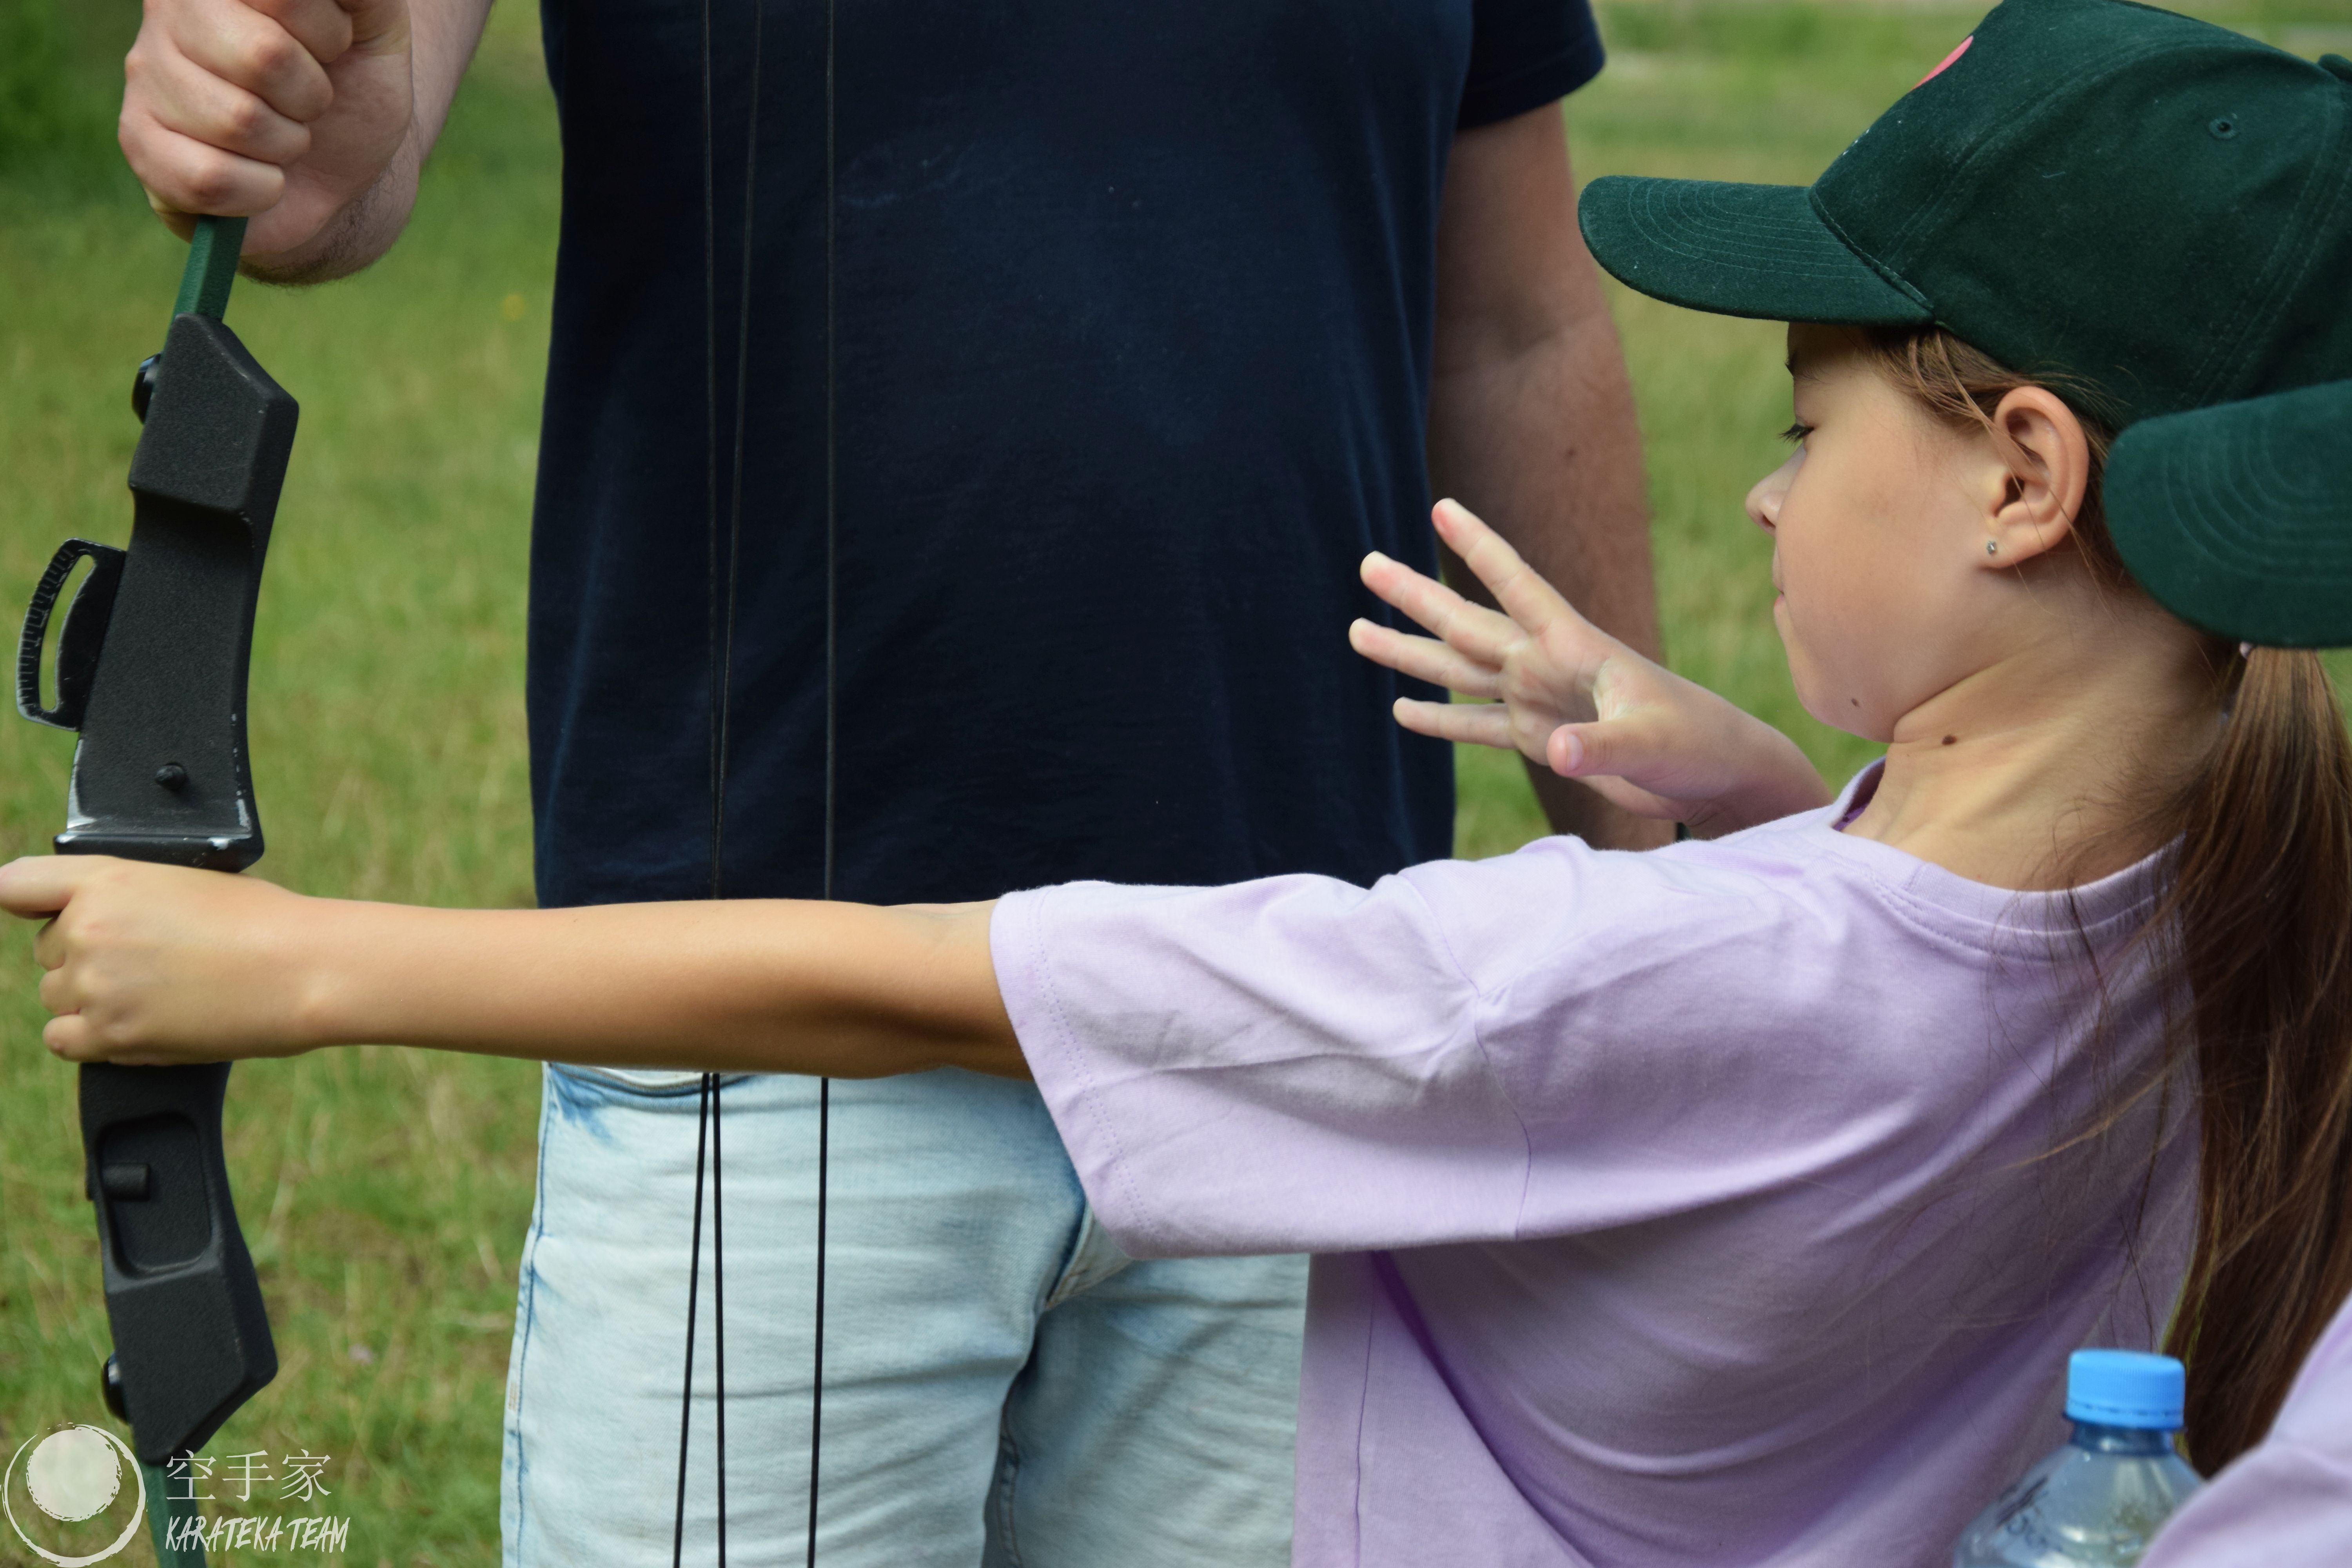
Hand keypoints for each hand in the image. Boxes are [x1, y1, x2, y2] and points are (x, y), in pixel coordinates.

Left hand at [0, 856, 322, 1063]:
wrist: (302, 968)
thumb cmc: (263, 921)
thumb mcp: (187, 882)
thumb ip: (128, 897)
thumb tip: (98, 922)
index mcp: (106, 880)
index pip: (17, 885)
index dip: (25, 902)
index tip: (35, 912)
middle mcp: (88, 930)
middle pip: (50, 950)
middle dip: (88, 956)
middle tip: (151, 961)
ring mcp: (95, 985)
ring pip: (58, 995)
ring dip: (95, 998)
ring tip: (159, 994)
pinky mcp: (110, 1035)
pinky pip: (62, 1038)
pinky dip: (91, 1037)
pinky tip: (136, 1024)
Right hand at [120, 0, 413, 261]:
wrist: (336, 167)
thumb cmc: (351, 88)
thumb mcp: (376, 26)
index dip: (326, 36)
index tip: (332, 48)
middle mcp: (172, 9)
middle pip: (264, 56)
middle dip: (311, 95)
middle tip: (308, 101)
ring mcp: (148, 72)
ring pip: (239, 120)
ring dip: (287, 144)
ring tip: (283, 135)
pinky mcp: (139, 139)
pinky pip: (208, 177)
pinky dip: (259, 190)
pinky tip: (263, 177)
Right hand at [1350, 499, 1829, 838]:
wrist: (1717, 776)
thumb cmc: (1697, 745)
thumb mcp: (1653, 744)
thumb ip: (1604, 746)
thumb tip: (1556, 752)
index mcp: (1575, 646)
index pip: (1520, 585)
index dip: (1480, 547)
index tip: (1441, 507)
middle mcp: (1547, 664)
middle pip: (1469, 623)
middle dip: (1418, 594)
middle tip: (1367, 563)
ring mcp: (1539, 699)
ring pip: (1460, 669)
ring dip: (1411, 652)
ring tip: (1358, 631)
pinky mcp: (1540, 738)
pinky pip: (1477, 724)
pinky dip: (1439, 718)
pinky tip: (1401, 710)